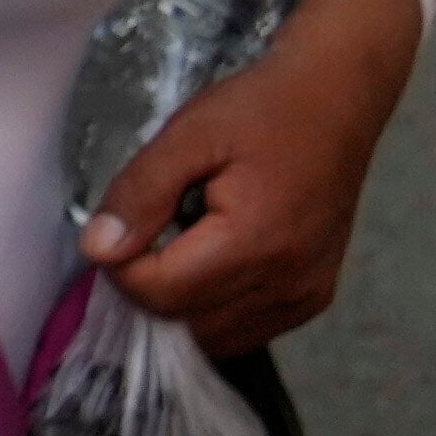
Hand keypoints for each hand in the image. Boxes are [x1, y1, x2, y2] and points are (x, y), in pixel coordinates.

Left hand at [81, 0, 421, 360]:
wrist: (337, 98)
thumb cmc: (263, 108)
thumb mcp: (188, 136)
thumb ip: (139, 194)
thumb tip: (98, 251)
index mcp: (257, 242)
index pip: (160, 294)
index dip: (121, 266)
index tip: (119, 225)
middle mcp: (290, 282)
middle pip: (184, 323)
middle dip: (147, 287)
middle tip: (144, 231)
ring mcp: (307, 294)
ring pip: (214, 336)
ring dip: (179, 304)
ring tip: (179, 242)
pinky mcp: (315, 296)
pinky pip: (247, 329)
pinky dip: (214, 309)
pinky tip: (209, 261)